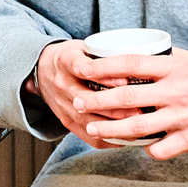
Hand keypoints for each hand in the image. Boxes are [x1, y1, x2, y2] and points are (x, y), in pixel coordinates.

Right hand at [27, 39, 151, 149]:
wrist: (42, 71)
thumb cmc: (73, 58)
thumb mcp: (84, 47)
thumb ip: (106, 55)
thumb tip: (145, 57)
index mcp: (65, 61)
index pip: (81, 67)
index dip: (103, 76)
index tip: (124, 81)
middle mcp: (61, 84)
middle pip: (85, 99)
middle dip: (114, 108)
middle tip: (140, 112)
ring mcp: (61, 104)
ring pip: (87, 120)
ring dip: (112, 126)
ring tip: (136, 128)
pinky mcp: (65, 120)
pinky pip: (85, 135)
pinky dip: (107, 138)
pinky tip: (125, 138)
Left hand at [79, 47, 187, 159]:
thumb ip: (174, 60)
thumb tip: (150, 53)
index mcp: (177, 68)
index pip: (130, 63)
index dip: (102, 66)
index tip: (82, 68)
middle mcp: (177, 91)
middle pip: (125, 96)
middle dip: (95, 100)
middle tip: (76, 102)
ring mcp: (184, 117)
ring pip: (136, 126)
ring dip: (110, 129)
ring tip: (93, 128)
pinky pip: (160, 149)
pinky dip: (147, 150)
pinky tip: (139, 149)